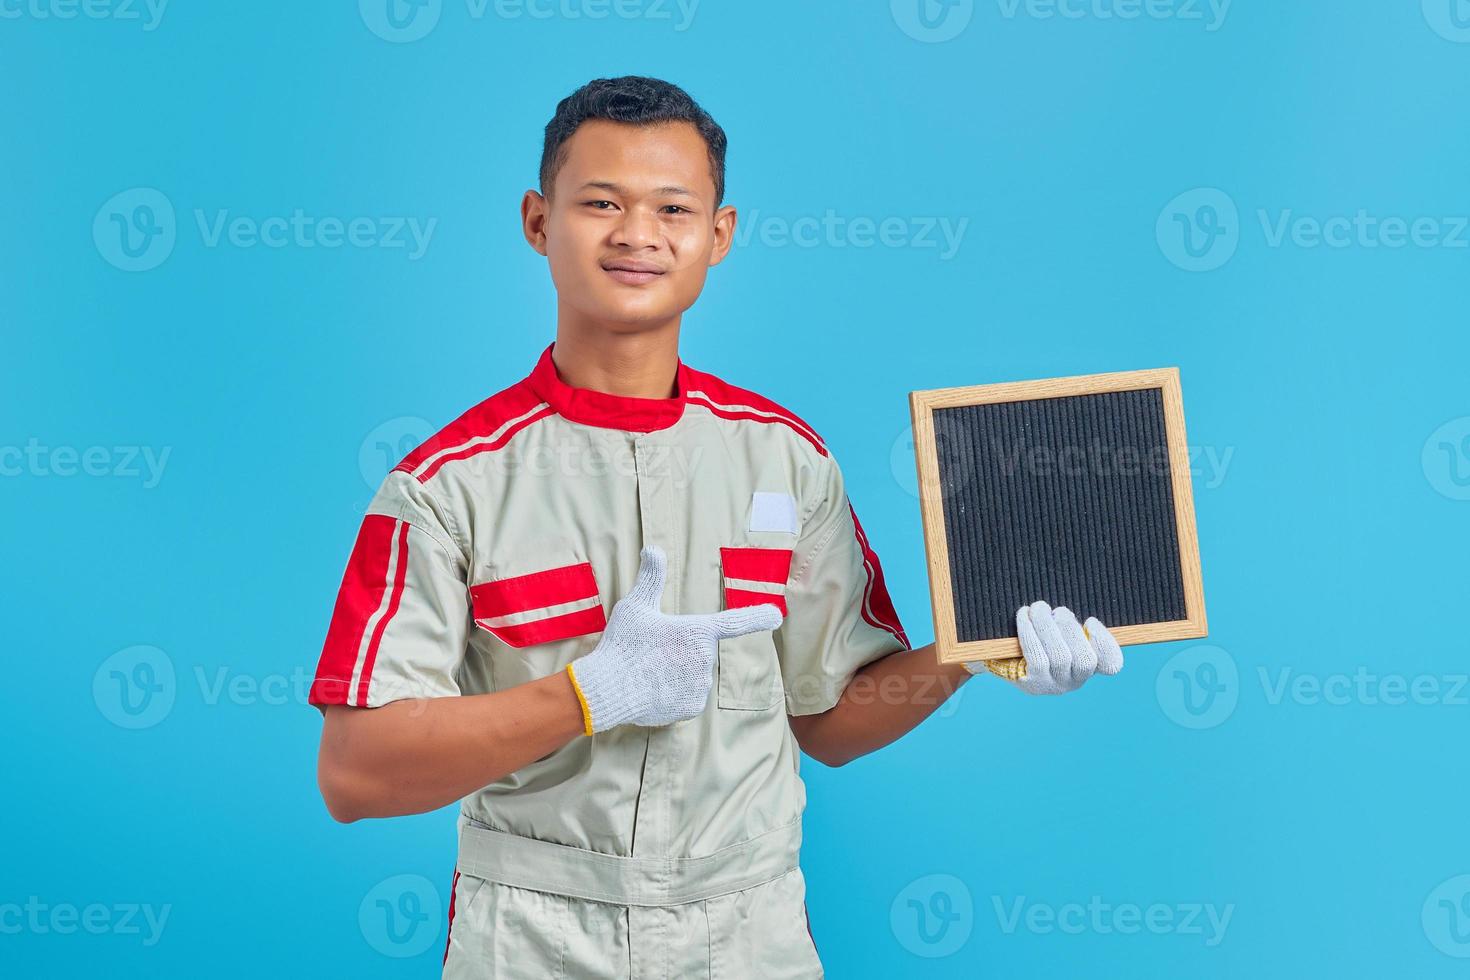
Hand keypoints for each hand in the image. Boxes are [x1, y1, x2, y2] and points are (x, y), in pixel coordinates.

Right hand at [566, 544, 783, 732]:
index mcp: (697, 631)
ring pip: (692, 674)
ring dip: (675, 672)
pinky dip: (672, 692)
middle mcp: (705, 658)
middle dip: (680, 650)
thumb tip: (653, 548)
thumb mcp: (635, 606)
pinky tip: (652, 689)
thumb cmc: (623, 644)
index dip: (757, 617)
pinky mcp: (692, 707)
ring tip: (648, 671)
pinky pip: (686, 695)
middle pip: (698, 650)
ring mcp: (700, 685)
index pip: (734, 621)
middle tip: (651, 652)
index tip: (777, 615)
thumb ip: (651, 578)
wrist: (608, 690)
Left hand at [964, 600, 1123, 694]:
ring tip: (1038, 607)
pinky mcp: (1033, 685)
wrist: (1002, 659)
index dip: (1106, 643)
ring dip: (1048, 627)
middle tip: (1058, 610)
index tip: (1090, 621)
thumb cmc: (1036, 639)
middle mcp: (1075, 681)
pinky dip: (1030, 633)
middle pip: (1084, 659)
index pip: (1111, 664)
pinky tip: (1024, 616)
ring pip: (1060, 657)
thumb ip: (1068, 623)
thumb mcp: (1057, 631)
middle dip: (1070, 629)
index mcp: (1089, 667)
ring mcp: (1055, 686)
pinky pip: (1036, 657)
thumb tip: (1064, 610)